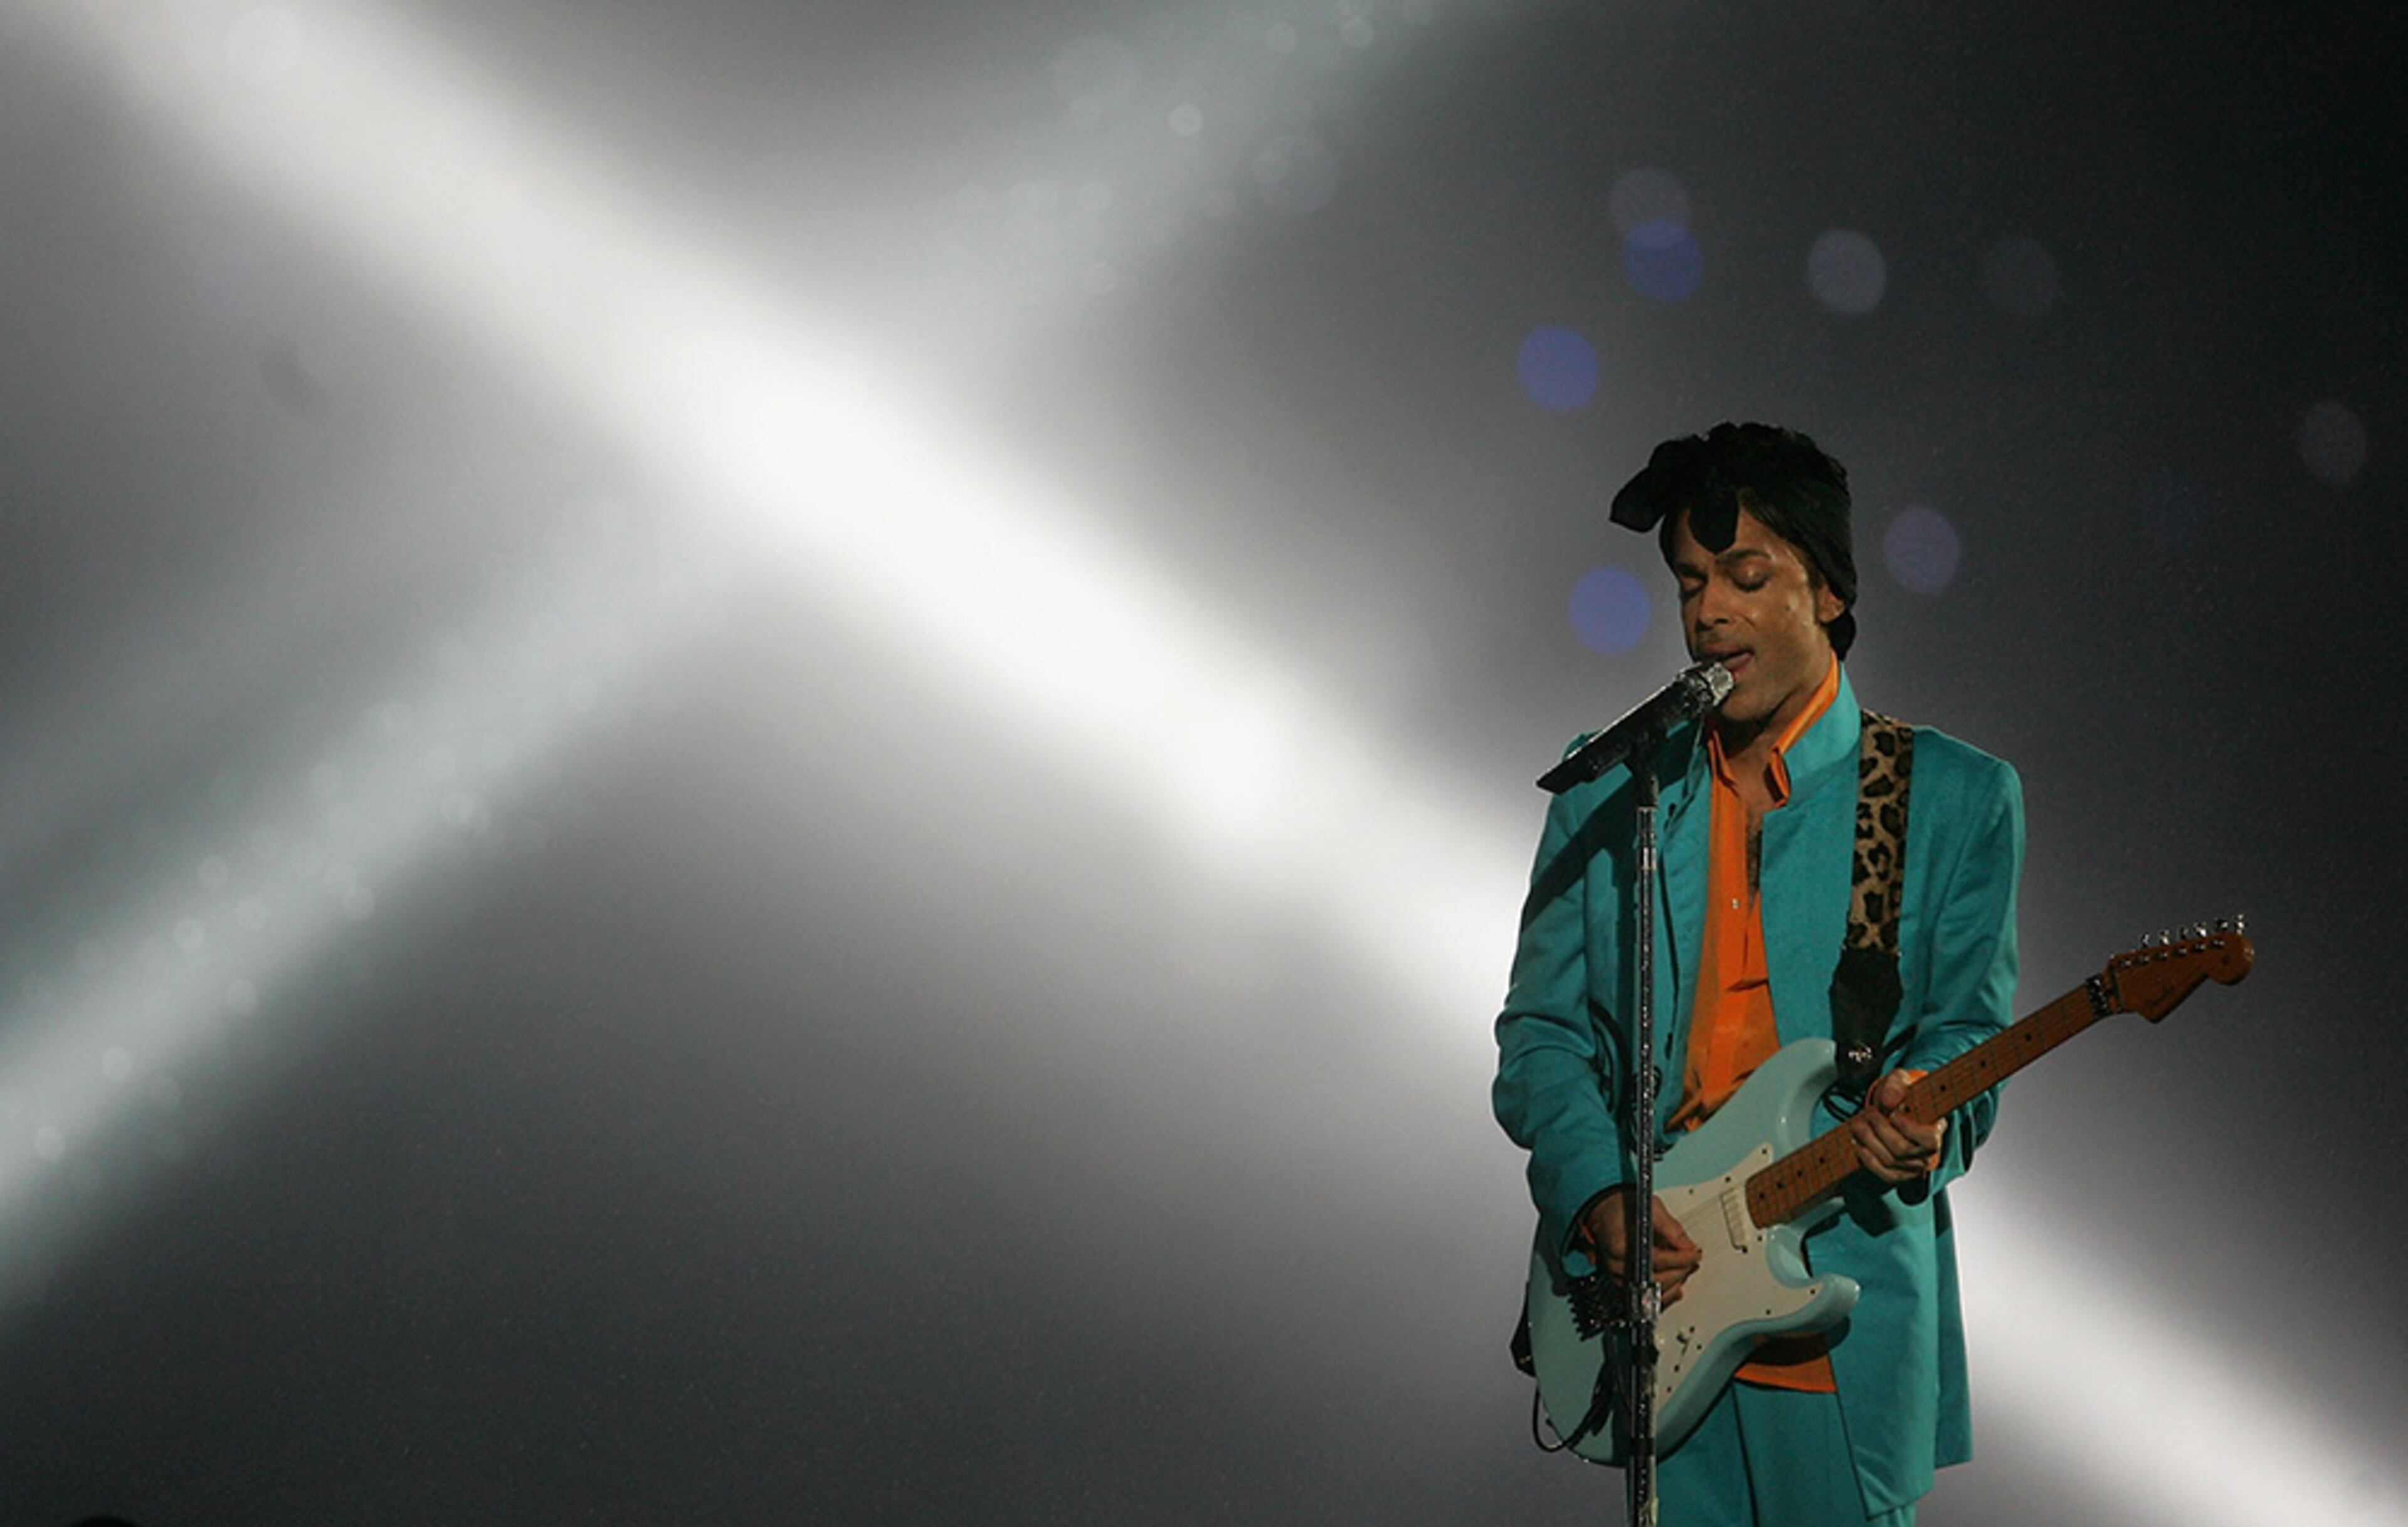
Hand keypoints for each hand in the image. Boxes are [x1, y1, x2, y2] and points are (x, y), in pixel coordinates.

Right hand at [1580, 1188, 1702, 1305]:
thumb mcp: (1650, 1208)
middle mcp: (1616, 1264)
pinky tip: (1674, 1287)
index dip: (1681, 1259)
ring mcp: (1616, 1275)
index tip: (1695, 1255)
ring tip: (1685, 1272)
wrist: (1603, 1210)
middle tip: (1691, 1263)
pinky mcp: (1620, 1280)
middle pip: (1654, 1279)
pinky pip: (1644, 1295)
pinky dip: (1661, 1293)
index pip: (1657, 1259)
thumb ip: (1671, 1229)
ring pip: (1650, 1293)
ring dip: (1672, 1286)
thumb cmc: (1622, 1206)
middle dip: (1679, 1273)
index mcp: (1620, 1245)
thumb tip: (1689, 1247)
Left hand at [1849, 1068, 1945, 1183]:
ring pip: (1890, 1161)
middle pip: (1902, 1150)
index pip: (1929, 1139)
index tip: (1892, 1113)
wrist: (1895, 1110)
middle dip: (1880, 1129)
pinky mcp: (1899, 1175)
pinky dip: (1867, 1159)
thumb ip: (1895, 1085)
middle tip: (1868, 1113)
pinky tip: (1858, 1143)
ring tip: (1858, 1123)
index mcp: (1936, 1130)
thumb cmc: (1902, 1096)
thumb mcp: (1900, 1080)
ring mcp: (1914, 1166)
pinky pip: (1883, 1173)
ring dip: (1868, 1141)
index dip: (1908, 1128)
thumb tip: (1888, 1101)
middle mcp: (1928, 1152)